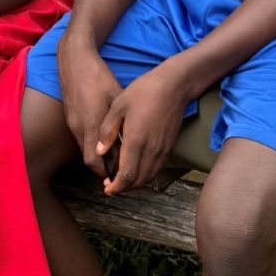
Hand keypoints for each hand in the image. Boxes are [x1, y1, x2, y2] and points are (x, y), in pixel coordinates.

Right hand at [58, 39, 123, 179]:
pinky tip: (104, 142)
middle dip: (102, 169)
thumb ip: (121, 121)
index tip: (119, 177)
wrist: (75, 62)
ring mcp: (73, 124)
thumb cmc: (98, 77)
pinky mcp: (70, 119)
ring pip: (85, 150)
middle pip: (89, 160)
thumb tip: (131, 140)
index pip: (96, 161)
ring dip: (97, 157)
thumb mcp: (116, 97)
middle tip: (117, 174)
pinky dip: (92, 146)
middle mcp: (80, 129)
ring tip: (113, 160)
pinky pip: (81, 139)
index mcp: (92, 125)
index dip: (107, 172)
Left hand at [96, 66, 190, 195]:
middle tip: (111, 186)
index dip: (116, 187)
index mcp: (136, 141)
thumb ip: (108, 130)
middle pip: (138, 181)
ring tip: (122, 181)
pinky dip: (145, 175)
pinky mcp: (169, 147)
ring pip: (148, 177)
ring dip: (135, 184)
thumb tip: (100, 152)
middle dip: (123, 188)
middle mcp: (151, 150)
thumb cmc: (144, 92)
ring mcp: (162, 150)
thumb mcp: (118, 106)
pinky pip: (156, 169)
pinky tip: (136, 170)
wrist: (174, 86)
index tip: (107, 189)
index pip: (127, 175)